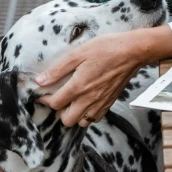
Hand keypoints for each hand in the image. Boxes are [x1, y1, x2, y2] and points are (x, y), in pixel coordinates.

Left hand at [36, 26, 171, 126]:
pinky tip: (85, 102)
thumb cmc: (105, 49)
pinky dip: (87, 115)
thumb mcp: (78, 54)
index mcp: (78, 87)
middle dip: (59, 112)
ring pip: (81, 122)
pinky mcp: (109, 104)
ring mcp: (100, 104)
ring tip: (72, 102)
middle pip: (67, 120)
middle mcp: (89, 99)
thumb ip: (58, 69)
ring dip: (74, 115)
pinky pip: (95, 119)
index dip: (45, 100)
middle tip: (58, 99)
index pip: (55, 103)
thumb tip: (40, 81)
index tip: (42, 95)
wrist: (132, 52)